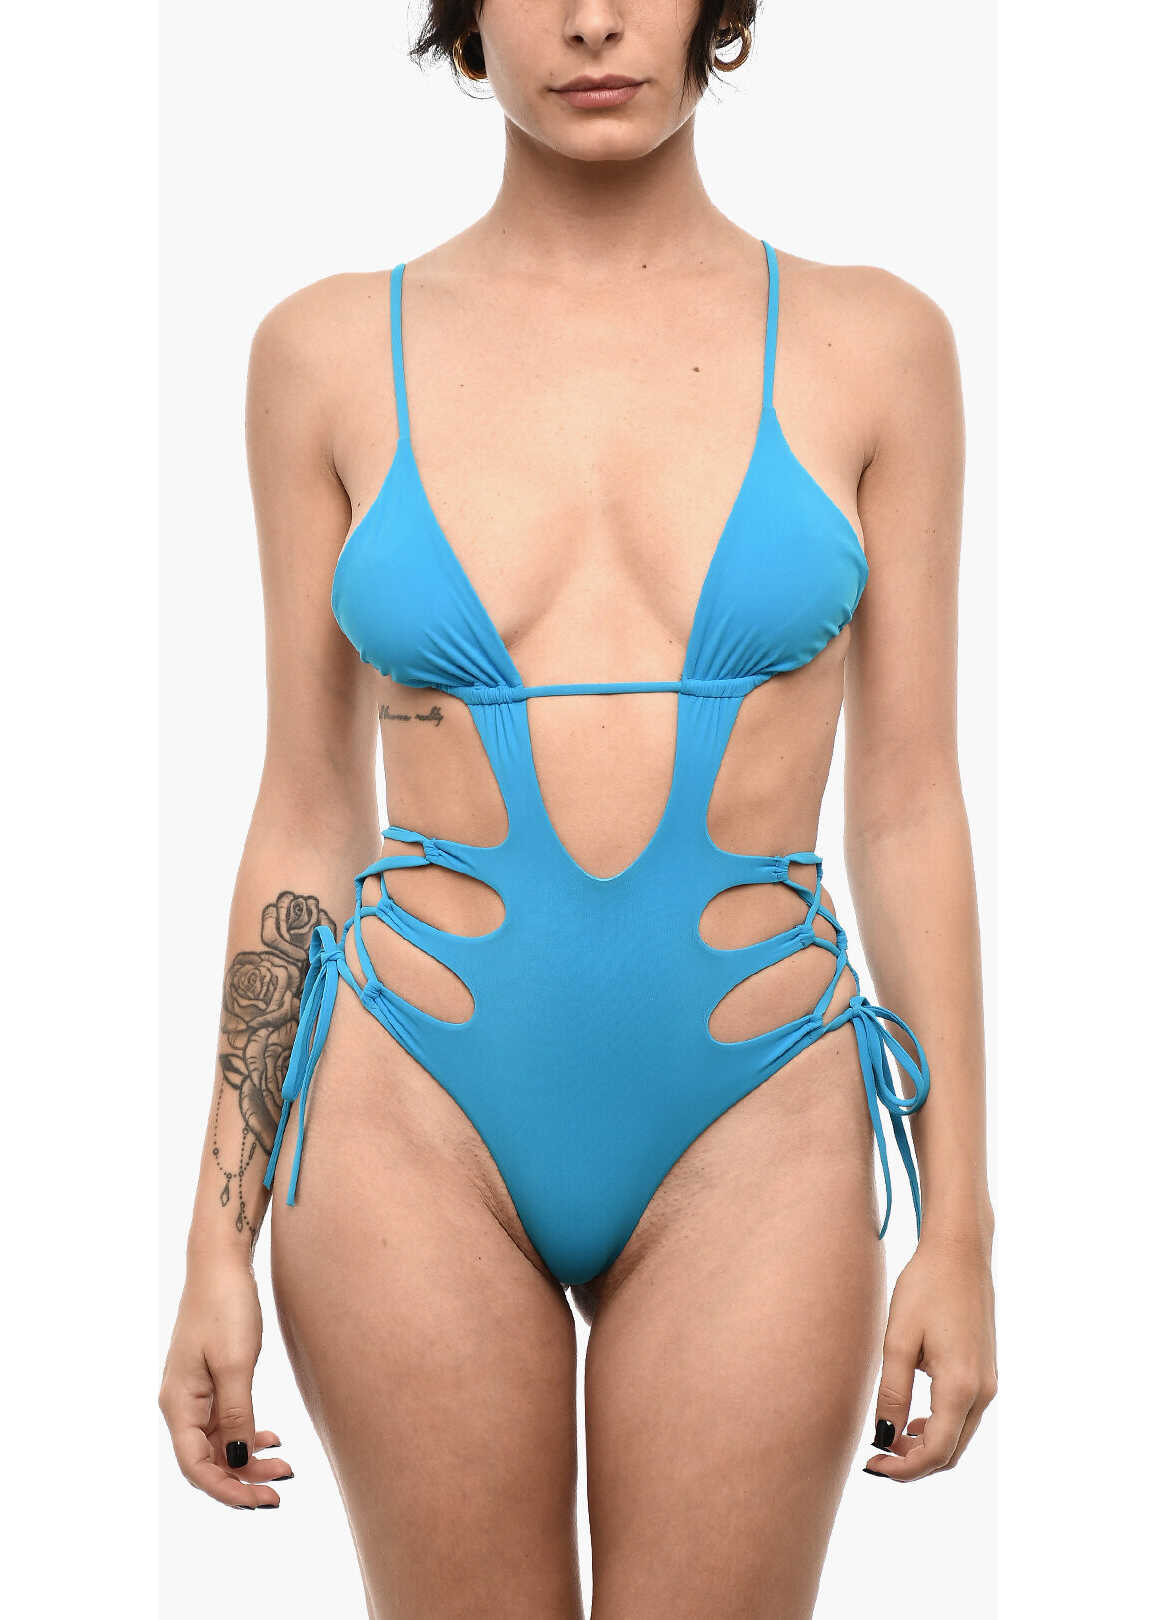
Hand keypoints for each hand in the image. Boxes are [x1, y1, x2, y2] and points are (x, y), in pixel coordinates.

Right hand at [158, 1252, 292, 1508]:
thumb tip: (240, 1460)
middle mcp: (182, 1404)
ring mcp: (196, 1393)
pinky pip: (227, 1421)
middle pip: (208, 1460)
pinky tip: (273, 1439)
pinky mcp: (211, 1380)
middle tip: (281, 1492)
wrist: (221, 1263)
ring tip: (285, 1468)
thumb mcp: (236, 1364)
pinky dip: (249, 1434)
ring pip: (221, 1442)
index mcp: (179, 1404)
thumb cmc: (225, 1307)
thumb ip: (238, 1414)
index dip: (227, 1490)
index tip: (261, 1501)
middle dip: (243, 1480)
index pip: (196, 1466)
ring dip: (250, 1460)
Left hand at [863, 1225, 996, 1480]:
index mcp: (960, 1386)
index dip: (902, 1469)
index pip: (935, 1452)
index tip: (870, 1466)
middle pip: (950, 1453)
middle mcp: (982, 1392)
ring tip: (887, 1439)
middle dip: (913, 1465)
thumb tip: (884, 1438)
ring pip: (958, 1437)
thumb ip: (893, 1392)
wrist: (960, 1252)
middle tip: (874, 1459)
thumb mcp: (899, 1339)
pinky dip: (939, 1429)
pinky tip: (912, 1417)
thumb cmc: (925, 1287)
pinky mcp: (986, 1372)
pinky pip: (964, 1417)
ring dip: (926, 1448)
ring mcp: (988, 1383)